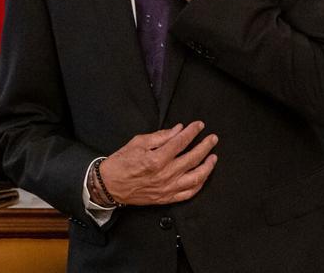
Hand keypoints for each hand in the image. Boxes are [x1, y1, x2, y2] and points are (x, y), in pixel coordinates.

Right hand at [99, 122, 217, 205]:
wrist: (110, 185)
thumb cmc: (121, 162)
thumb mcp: (138, 142)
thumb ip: (160, 136)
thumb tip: (178, 129)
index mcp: (156, 159)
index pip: (181, 142)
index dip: (193, 132)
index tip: (200, 125)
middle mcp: (165, 174)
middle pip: (192, 158)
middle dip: (205, 146)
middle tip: (213, 138)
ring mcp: (167, 188)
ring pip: (195, 178)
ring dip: (207, 167)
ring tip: (213, 157)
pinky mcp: (166, 198)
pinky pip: (188, 193)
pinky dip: (199, 184)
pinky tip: (203, 176)